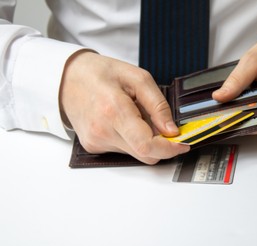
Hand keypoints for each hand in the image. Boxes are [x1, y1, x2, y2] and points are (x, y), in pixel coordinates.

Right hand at [59, 51, 189, 164]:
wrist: (66, 78)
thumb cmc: (100, 73)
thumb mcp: (137, 78)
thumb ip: (158, 105)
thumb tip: (172, 130)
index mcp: (114, 110)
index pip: (147, 145)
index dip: (170, 149)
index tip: (183, 143)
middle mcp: (103, 130)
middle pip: (145, 154)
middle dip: (162, 145)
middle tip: (166, 128)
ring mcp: (96, 141)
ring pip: (136, 153)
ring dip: (146, 140)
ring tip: (136, 116)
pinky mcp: (93, 146)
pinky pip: (123, 150)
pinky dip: (132, 140)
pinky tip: (125, 122)